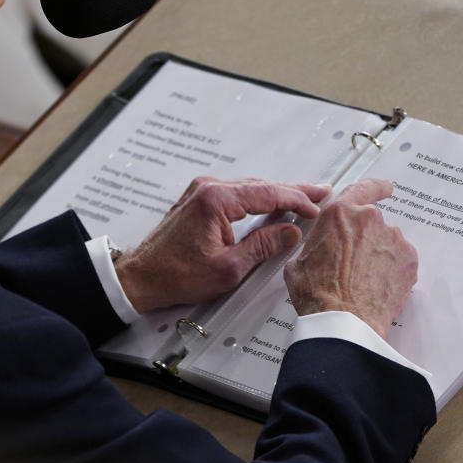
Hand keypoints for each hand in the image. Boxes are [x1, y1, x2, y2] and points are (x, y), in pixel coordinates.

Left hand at [116, 177, 331, 312]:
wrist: (141, 277)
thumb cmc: (176, 275)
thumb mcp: (229, 267)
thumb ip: (264, 246)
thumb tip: (291, 232)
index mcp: (217, 200)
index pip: (268, 193)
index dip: (297, 200)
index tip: (316, 207)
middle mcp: (209, 188)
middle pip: (261, 185)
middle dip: (293, 191)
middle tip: (321, 193)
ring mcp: (202, 191)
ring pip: (249, 188)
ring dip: (276, 194)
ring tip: (303, 198)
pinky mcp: (198, 199)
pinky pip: (236, 194)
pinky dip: (258, 199)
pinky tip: (273, 205)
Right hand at [283, 178, 417, 337]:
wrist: (345, 321)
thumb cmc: (319, 294)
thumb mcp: (298, 262)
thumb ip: (314, 244)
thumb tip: (317, 249)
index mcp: (340, 214)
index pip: (363, 188)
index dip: (375, 187)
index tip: (385, 187)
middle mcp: (369, 220)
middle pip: (371, 222)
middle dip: (366, 240)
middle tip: (354, 264)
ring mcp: (393, 239)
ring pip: (387, 242)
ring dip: (379, 256)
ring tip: (363, 281)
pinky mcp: (409, 260)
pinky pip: (401, 260)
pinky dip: (392, 270)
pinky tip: (377, 286)